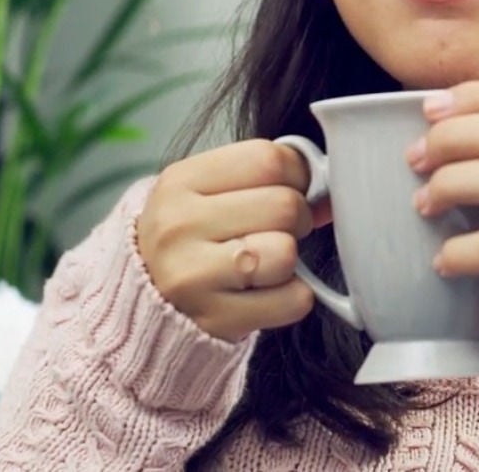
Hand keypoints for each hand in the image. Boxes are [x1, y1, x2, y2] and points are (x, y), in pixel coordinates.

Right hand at [136, 139, 332, 341]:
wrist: (145, 293)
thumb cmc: (195, 232)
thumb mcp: (211, 189)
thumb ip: (269, 176)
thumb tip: (332, 192)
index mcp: (180, 182)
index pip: (269, 159)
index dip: (296, 172)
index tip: (287, 186)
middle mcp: (178, 227)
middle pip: (285, 206)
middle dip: (296, 217)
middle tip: (277, 229)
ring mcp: (192, 278)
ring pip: (287, 253)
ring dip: (291, 258)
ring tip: (267, 260)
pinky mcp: (215, 320)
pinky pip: (293, 300)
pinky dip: (292, 296)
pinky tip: (265, 291)